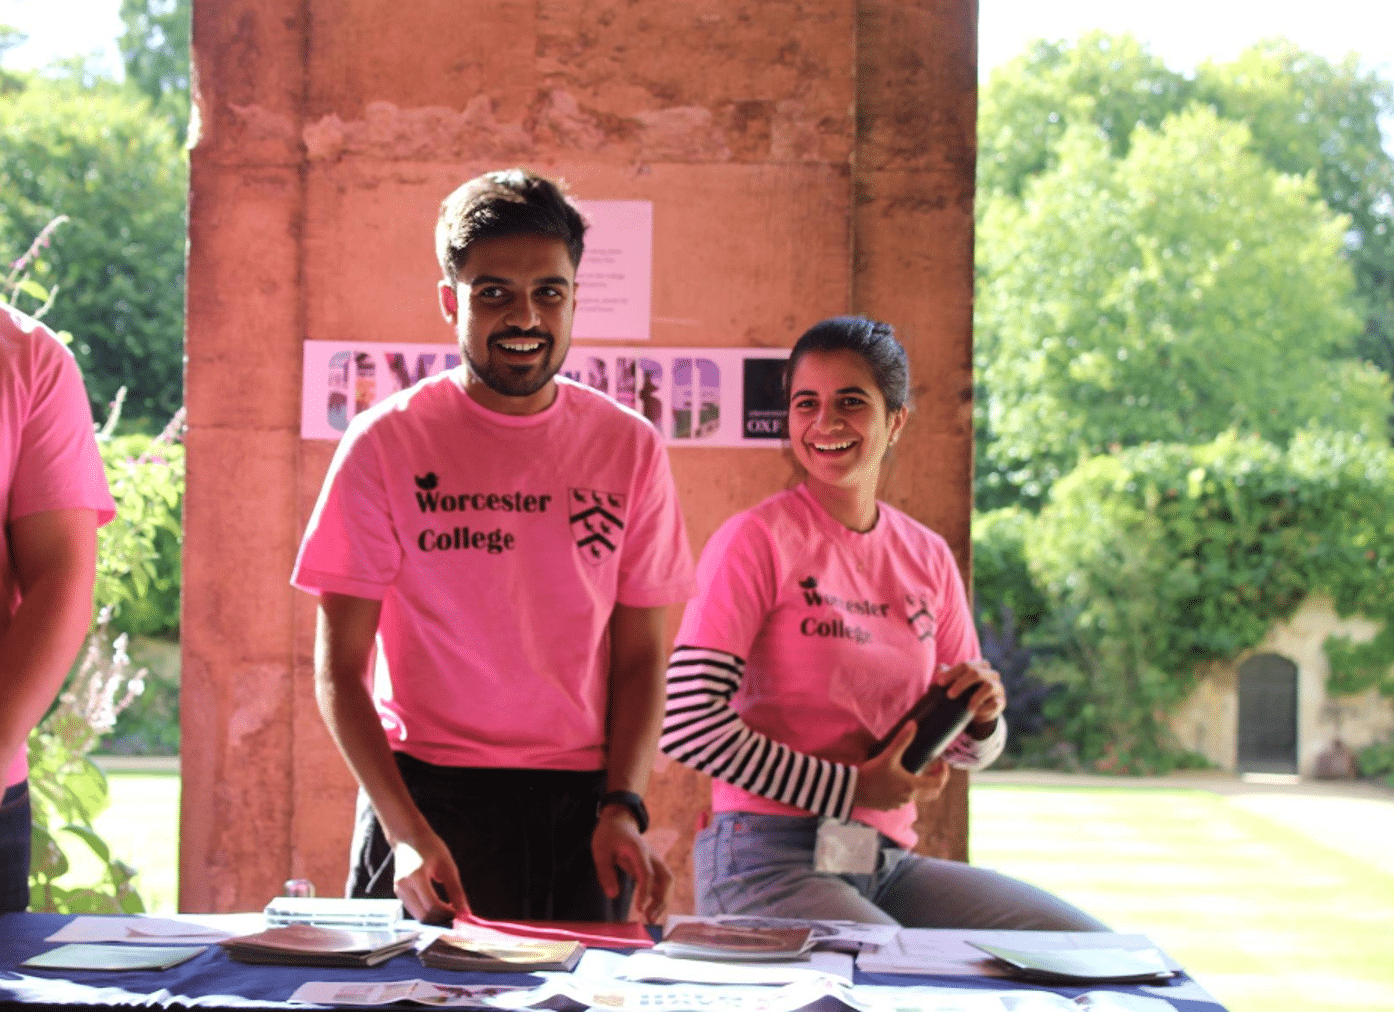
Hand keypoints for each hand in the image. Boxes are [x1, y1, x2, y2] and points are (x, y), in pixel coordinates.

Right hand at [392, 830, 468, 923]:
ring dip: (434, 918)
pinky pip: (414, 909)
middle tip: (456, 916)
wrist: (408, 837)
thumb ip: (456, 890)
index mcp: (416, 876)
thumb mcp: (447, 866)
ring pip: (418, 916)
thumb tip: (465, 912)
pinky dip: (426, 912)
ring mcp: (398, 890)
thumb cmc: (430, 847)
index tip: (460, 915)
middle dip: (440, 920)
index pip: (432, 905)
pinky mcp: (398, 892)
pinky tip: (439, 907)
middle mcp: (403, 886)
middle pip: (423, 915)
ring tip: (449, 911)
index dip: (447, 914)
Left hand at [592, 806, 671, 923]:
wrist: (619, 820)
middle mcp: (651, 856)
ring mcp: (654, 860)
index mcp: (638, 850)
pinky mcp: (653, 866)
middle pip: (666, 878)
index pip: (647, 874)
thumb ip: (605, 873)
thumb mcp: (600, 851)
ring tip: (650, 917)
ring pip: (667, 881)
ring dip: (663, 900)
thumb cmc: (608, 835)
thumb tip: (613, 895)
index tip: (639, 909)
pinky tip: (650, 909)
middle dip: (662, 900)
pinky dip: (660, 896)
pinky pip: (662, 882)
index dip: (645, 892)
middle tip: (649, 918)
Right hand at [852, 722, 949, 809]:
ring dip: (922, 787)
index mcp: (912, 786)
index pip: (938, 783)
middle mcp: (909, 798)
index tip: (942, 763)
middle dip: (937, 782)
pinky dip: (908, 792)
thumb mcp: (888, 755)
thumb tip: (913, 724)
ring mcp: (899, 805)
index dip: (944, 773)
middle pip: (933, 794)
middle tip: (934, 769)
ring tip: (916, 773)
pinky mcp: (890, 807)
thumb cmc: (871, 774)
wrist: (853, 790)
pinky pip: (905, 801)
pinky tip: (899, 783)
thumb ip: (902, 740)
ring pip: (919, 798)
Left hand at [939, 659, 1005, 726]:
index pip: (965, 665)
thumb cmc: (964, 692)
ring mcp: (998, 687)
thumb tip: (939, 670)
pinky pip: (995, 703)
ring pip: (988, 686)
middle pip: (976, 673)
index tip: (940, 682)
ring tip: (966, 707)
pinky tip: (974, 712)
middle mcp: (990, 674)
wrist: (978, 710)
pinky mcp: (1001, 701)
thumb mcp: (954, 682)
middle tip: (949, 695)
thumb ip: (946, 674)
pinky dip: (983, 708)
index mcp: (979, 666)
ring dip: (975, 697)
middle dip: (961, 683)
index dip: (952, 673)